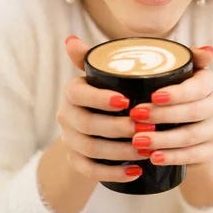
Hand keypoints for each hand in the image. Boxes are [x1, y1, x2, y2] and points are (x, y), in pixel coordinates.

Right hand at [56, 36, 143, 182]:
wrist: (94, 123)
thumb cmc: (109, 90)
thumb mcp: (107, 72)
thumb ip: (105, 56)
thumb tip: (83, 39)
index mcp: (72, 91)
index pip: (79, 94)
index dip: (100, 98)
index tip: (126, 100)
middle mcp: (66, 114)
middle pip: (88, 124)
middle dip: (118, 128)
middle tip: (146, 128)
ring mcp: (69, 139)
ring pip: (90, 148)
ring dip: (120, 151)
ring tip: (146, 150)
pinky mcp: (75, 161)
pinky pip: (90, 171)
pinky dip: (113, 172)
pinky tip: (135, 172)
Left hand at [130, 46, 212, 165]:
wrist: (184, 119)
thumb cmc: (173, 87)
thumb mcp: (177, 69)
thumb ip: (189, 57)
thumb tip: (210, 51)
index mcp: (211, 82)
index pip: (198, 87)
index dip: (177, 93)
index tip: (153, 96)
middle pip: (194, 112)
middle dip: (163, 116)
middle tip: (136, 116)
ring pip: (192, 136)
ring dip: (163, 139)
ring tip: (137, 140)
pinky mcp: (212, 149)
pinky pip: (194, 156)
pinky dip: (173, 157)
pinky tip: (154, 157)